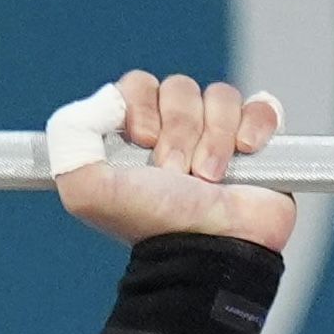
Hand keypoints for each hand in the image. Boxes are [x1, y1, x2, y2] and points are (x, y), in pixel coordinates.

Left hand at [51, 68, 294, 249]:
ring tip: (208, 178)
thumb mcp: (85, 190)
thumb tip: (99, 100)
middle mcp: (176, 133)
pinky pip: (262, 106)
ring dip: (214, 138)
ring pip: (220, 96)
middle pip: (180, 88)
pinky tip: (245, 154)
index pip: (138, 85)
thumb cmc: (151, 223)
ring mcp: (219, 136)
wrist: (207, 248)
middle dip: (179, 130)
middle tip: (176, 172)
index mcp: (135, 138)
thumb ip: (70, 138)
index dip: (141, 106)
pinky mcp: (258, 143)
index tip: (143, 141)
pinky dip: (255, 126)